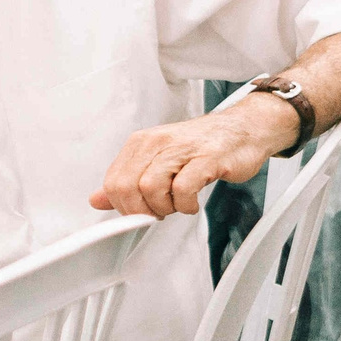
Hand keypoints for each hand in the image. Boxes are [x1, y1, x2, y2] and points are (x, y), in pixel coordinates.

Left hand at [92, 94, 294, 218]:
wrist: (243, 129)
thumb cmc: (201, 146)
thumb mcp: (158, 160)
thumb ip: (127, 180)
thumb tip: (97, 200)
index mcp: (141, 143)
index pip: (114, 182)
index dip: (124, 206)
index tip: (142, 211)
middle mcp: (157, 142)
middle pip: (127, 187)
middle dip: (141, 210)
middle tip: (160, 211)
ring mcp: (181, 149)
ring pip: (150, 187)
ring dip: (164, 207)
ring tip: (178, 204)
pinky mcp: (206, 158)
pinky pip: (183, 189)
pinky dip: (186, 205)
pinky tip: (193, 202)